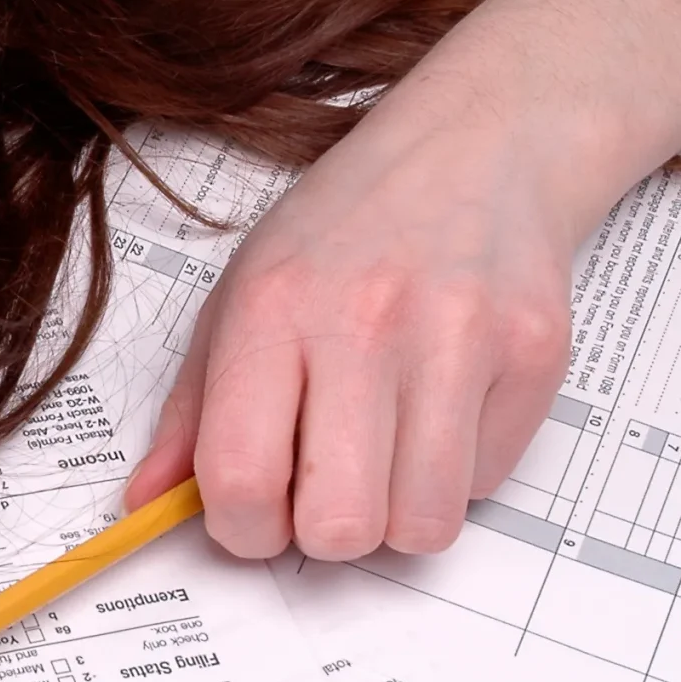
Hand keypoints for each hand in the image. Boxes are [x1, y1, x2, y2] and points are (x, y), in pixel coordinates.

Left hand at [125, 105, 580, 560]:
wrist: (475, 149)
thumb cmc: (344, 231)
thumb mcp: (239, 297)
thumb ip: (191, 412)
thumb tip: (145, 503)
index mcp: (271, 309)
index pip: (240, 477)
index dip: (242, 530)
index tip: (253, 516)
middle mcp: (364, 322)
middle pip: (339, 524)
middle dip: (323, 532)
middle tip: (323, 485)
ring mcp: (459, 339)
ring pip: (422, 525)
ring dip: (395, 513)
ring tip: (384, 451)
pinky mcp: (535, 356)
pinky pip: (483, 486)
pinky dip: (455, 474)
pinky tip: (440, 409)